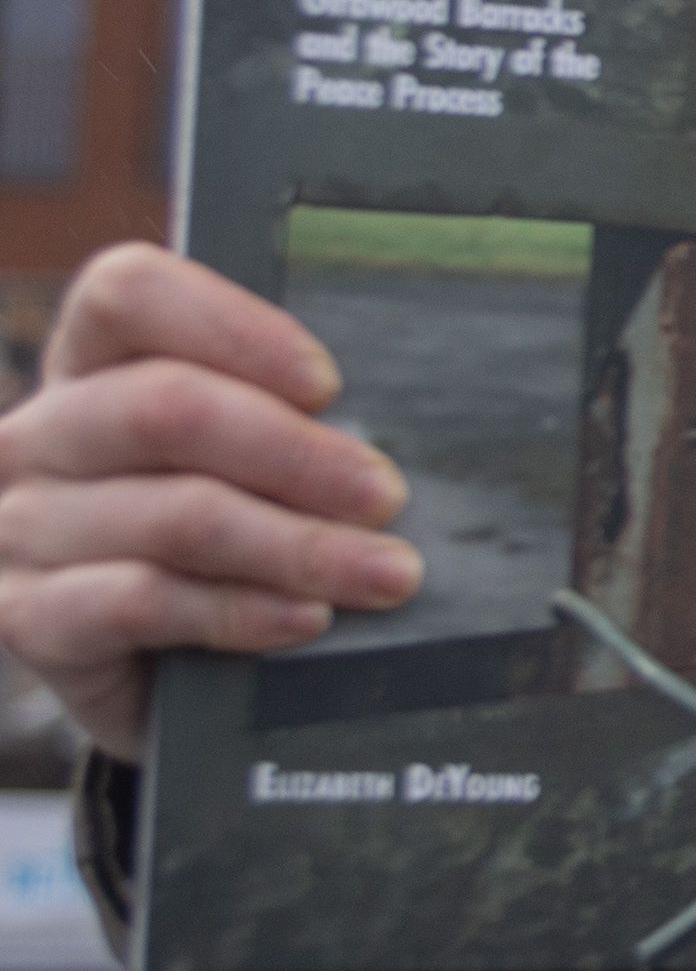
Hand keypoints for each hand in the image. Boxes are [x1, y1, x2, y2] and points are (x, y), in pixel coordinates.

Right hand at [0, 243, 421, 760]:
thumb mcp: (245, 465)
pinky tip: (306, 617)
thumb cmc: (218, 545)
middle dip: (298, 454)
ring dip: (299, 546)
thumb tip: (381, 442)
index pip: (128, 294)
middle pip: (165, 408)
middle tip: (385, 496)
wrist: (157, 677)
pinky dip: (242, 609)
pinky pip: (143, 601)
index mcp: (89, 364)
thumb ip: (283, 425)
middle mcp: (40, 434)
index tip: (326, 384)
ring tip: (385, 572)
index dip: (233, 327)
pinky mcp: (28, 616)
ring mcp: (21, 527)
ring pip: (173, 515)